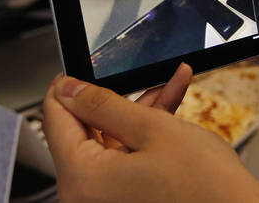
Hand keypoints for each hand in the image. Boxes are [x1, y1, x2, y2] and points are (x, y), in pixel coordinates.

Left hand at [43, 64, 258, 202]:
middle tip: (141, 74)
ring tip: (171, 85)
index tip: (81, 68)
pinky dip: (146, 133)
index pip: (55, 119)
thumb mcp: (151, 128)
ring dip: (140, 112)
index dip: (68, 87)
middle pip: (85, 129)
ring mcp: (106, 199)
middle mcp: (86, 195)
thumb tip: (67, 89)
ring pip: (111, 139)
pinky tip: (172, 107)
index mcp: (82, 179)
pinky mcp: (126, 199)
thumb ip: (102, 104)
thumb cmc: (203, 185)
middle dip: (118, 98)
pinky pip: (126, 156)